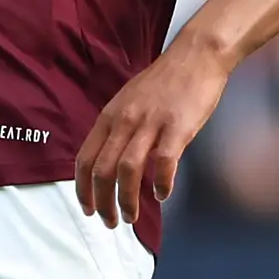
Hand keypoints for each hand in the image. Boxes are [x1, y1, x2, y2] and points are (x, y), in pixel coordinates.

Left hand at [74, 44, 229, 229]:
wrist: (196, 56)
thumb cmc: (164, 82)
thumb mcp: (128, 101)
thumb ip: (117, 129)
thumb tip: (110, 161)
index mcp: (109, 117)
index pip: (84, 159)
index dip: (82, 189)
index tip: (87, 208)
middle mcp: (124, 121)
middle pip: (102, 171)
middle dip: (102, 203)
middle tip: (110, 222)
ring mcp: (150, 124)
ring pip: (128, 171)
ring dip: (127, 200)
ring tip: (131, 217)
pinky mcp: (177, 127)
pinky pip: (163, 163)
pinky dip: (161, 184)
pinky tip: (162, 194)